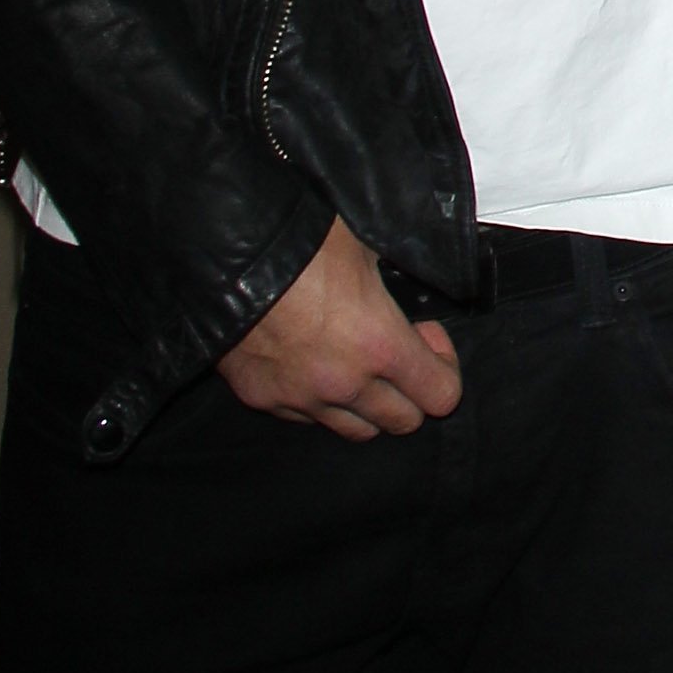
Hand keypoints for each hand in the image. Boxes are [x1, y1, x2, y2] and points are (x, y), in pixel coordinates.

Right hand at [216, 216, 462, 438]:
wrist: (229, 255)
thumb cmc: (304, 242)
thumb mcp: (367, 249)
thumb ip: (396, 282)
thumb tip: (410, 288)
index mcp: (380, 345)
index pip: (441, 395)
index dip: (443, 366)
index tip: (425, 336)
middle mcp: (344, 384)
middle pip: (403, 423)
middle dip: (410, 391)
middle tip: (396, 354)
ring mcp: (301, 399)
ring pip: (355, 430)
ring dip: (367, 405)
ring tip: (356, 365)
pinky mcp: (263, 400)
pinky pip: (307, 418)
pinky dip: (319, 401)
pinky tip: (313, 365)